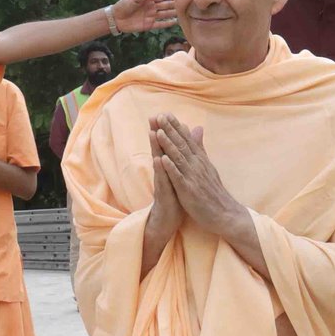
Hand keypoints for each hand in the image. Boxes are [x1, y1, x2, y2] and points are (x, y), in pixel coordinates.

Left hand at [110, 0, 178, 33]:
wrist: (116, 18)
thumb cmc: (123, 5)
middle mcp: (151, 7)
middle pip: (165, 5)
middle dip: (174, 4)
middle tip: (185, 3)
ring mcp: (151, 16)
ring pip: (165, 14)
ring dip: (173, 13)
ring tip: (183, 12)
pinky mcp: (149, 25)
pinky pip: (160, 24)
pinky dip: (167, 23)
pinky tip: (175, 22)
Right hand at [147, 116, 183, 244]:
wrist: (168, 221)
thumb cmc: (174, 199)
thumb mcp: (178, 178)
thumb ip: (179, 162)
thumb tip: (181, 153)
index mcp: (169, 169)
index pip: (167, 147)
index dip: (167, 131)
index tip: (167, 113)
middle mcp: (163, 173)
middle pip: (159, 149)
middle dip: (157, 133)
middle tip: (154, 115)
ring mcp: (162, 183)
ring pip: (158, 162)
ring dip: (155, 147)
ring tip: (153, 132)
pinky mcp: (162, 194)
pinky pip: (161, 181)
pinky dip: (160, 170)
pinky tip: (158, 159)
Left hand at [153, 114, 245, 237]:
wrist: (225, 214)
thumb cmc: (214, 192)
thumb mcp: (207, 166)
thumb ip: (200, 148)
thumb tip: (197, 129)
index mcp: (200, 160)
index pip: (187, 140)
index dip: (176, 126)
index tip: (166, 113)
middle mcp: (197, 166)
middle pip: (182, 145)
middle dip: (170, 130)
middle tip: (159, 115)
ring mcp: (193, 178)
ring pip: (179, 158)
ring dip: (168, 144)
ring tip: (158, 131)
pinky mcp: (189, 191)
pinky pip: (178, 178)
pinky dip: (171, 168)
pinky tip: (162, 159)